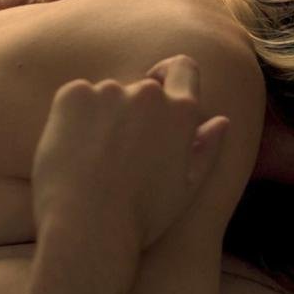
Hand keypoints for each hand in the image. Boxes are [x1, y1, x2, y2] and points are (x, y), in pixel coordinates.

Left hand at [30, 54, 228, 251]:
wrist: (87, 225)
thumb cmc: (142, 215)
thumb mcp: (187, 188)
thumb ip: (207, 149)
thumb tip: (220, 122)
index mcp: (181, 111)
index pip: (184, 69)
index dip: (172, 76)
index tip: (161, 87)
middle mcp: (148, 93)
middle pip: (141, 89)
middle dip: (133, 111)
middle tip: (120, 153)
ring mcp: (108, 91)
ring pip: (107, 95)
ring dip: (103, 115)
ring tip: (94, 158)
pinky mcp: (73, 95)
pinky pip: (77, 97)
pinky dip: (75, 117)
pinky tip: (74, 150)